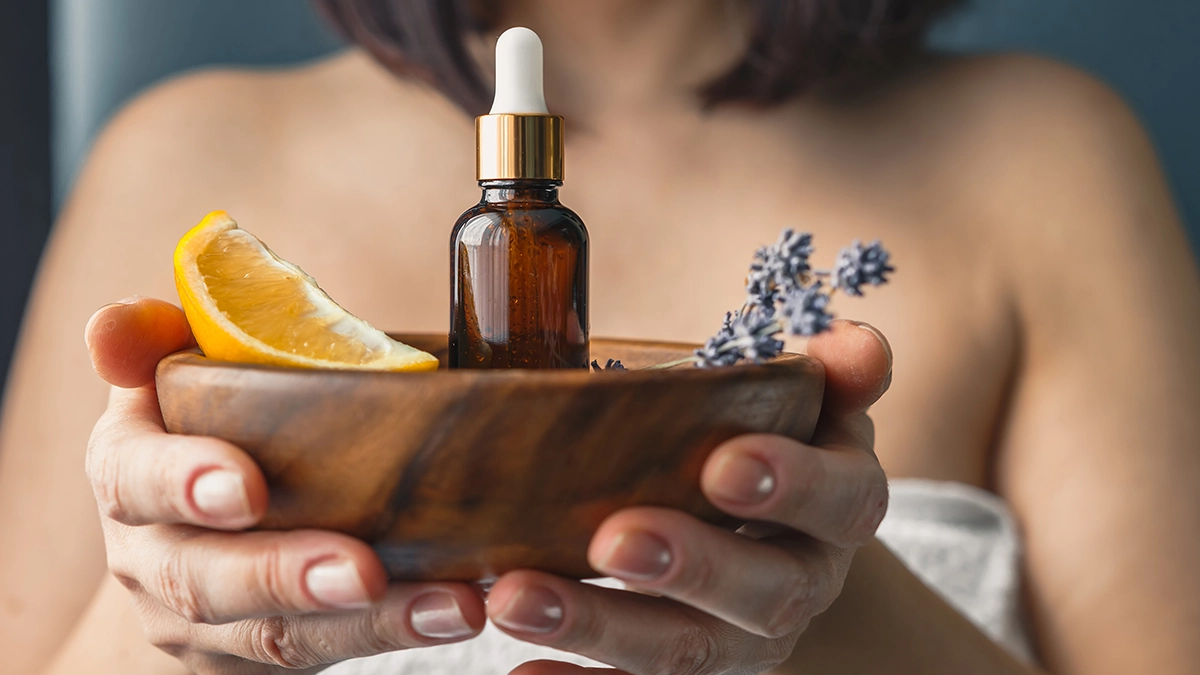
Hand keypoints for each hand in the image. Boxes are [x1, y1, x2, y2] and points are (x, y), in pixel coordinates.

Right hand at [84, 298, 486, 673]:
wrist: (194, 521)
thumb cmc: (207, 417)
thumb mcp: (173, 365)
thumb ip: (153, 336)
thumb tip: (110, 328)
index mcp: (125, 472)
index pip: (136, 478)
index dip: (187, 483)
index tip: (250, 487)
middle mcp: (151, 557)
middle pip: (206, 580)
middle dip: (288, 576)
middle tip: (366, 569)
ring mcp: (199, 622)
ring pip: (276, 636)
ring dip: (367, 623)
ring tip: (450, 606)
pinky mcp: (253, 659)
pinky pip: (321, 656)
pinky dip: (390, 636)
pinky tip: (451, 612)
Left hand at [484, 320, 892, 674]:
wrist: (774, 542)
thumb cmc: (776, 446)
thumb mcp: (818, 404)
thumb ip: (840, 371)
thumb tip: (859, 349)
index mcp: (843, 508)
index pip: (842, 502)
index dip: (793, 487)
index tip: (722, 465)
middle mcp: (801, 585)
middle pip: (765, 593)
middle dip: (691, 567)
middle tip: (613, 539)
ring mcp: (744, 643)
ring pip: (688, 651)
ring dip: (602, 626)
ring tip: (519, 599)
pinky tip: (524, 669)